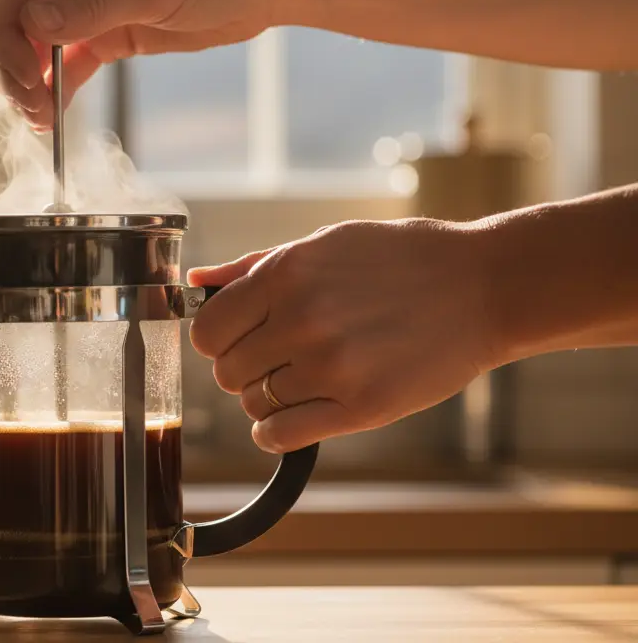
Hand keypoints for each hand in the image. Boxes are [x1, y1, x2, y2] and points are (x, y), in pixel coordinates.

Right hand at [0, 0, 291, 129]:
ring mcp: (87, 3)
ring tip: (40, 119)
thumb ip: (92, 8)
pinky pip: (64, 63)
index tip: (24, 73)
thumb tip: (31, 23)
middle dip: (10, 63)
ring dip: (28, 83)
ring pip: (33, 45)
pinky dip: (55, 89)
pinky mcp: (105, 34)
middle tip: (28, 105)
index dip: (6, 30)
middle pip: (13, 16)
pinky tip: (54, 116)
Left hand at [186, 218, 502, 453]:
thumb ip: (254, 267)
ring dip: (267, 398)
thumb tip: (196, 284)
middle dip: (243, 369)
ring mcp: (330, 366)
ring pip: (254, 404)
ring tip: (301, 381)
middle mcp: (301, 320)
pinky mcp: (360, 407)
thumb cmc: (402, 259)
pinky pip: (280, 436)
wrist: (485, 286)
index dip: (217, 340)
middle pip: (226, 372)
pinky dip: (274, 434)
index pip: (208, 331)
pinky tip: (294, 417)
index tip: (240, 341)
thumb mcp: (324, 244)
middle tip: (276, 361)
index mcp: (285, 274)